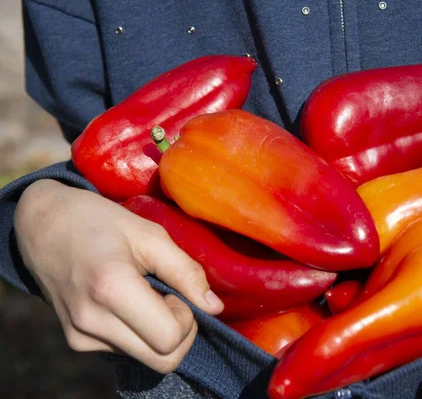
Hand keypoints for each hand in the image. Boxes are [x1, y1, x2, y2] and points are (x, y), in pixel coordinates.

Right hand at [14, 179, 223, 373]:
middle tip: (169, 298)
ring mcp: (80, 336)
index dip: (187, 318)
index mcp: (111, 288)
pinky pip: (126, 351)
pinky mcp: (76, 341)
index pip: (169, 337)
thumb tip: (214, 307)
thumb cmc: (100, 222)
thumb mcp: (150, 234)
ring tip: (145, 295)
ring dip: (159, 333)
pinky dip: (138, 333)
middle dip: (180, 334)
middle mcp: (91, 320)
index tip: (174, 291)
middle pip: (162, 360)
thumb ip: (185, 272)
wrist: (44, 225)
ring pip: (146, 359)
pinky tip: (128, 303)